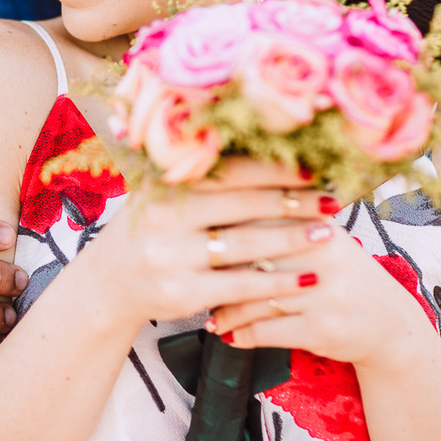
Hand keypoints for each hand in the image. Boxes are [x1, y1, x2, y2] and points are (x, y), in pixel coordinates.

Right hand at [79, 158, 338, 335]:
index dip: (273, 169)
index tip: (312, 167)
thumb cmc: (149, 232)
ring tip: (327, 234)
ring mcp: (171, 256)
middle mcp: (163, 217)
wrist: (108, 284)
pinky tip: (306, 278)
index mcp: (163, 184)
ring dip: (293, 240)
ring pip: (246, 245)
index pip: (228, 170)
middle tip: (331, 199)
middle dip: (292, 201)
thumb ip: (197, 174)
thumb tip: (259, 147)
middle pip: (241, 204)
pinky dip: (277, 282)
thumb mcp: (160, 196)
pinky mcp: (181, 293)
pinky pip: (241, 286)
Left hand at [206, 225, 434, 367]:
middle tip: (191, 279)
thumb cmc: (342, 278)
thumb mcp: (322, 240)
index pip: (257, 216)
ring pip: (253, 297)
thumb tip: (217, 204)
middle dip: (216, 271)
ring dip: (225, 310)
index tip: (192, 236)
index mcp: (317, 224)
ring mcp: (324, 292)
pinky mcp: (322, 328)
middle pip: (251, 256)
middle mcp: (323, 254)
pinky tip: (229, 335)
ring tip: (209, 316)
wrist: (392, 326)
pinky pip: (267, 330)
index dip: (220, 227)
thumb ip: (281, 220)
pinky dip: (242, 334)